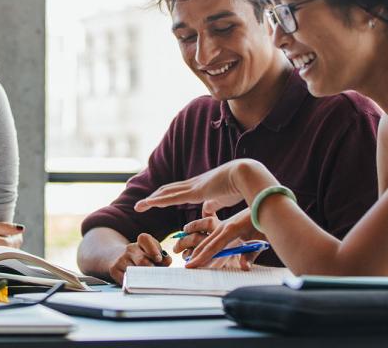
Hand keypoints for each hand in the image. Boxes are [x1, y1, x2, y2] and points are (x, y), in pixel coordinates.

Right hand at [0, 221, 23, 257]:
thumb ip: (6, 227)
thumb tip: (21, 229)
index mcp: (5, 245)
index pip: (19, 238)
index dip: (13, 231)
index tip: (3, 228)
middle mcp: (3, 255)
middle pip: (14, 245)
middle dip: (9, 238)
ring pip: (8, 251)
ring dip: (4, 244)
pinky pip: (0, 255)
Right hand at [108, 233, 170, 284]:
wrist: (118, 258)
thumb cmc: (142, 258)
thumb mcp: (153, 254)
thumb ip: (163, 257)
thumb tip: (167, 260)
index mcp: (141, 242)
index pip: (145, 239)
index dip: (153, 249)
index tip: (158, 259)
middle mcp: (130, 248)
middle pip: (142, 260)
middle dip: (151, 270)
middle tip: (156, 276)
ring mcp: (121, 259)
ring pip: (134, 271)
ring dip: (143, 278)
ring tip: (149, 281)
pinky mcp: (114, 269)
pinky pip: (126, 279)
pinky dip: (133, 283)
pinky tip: (138, 283)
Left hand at [134, 159, 274, 213]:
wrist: (248, 175)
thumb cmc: (241, 186)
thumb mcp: (223, 198)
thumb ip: (213, 204)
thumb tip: (206, 211)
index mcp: (201, 186)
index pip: (179, 191)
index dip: (166, 196)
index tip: (156, 201)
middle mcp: (194, 184)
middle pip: (168, 190)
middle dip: (154, 197)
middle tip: (142, 204)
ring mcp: (193, 187)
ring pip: (166, 193)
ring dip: (151, 200)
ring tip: (139, 206)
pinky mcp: (195, 192)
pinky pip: (172, 197)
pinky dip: (159, 201)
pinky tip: (149, 203)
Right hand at [181, 206, 263, 269]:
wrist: (266, 204)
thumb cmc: (264, 223)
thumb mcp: (261, 239)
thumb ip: (251, 255)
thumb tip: (244, 268)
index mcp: (231, 230)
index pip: (212, 247)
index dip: (201, 258)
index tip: (190, 265)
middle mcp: (224, 226)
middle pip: (206, 243)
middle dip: (195, 255)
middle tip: (186, 266)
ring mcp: (224, 224)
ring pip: (208, 239)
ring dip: (198, 249)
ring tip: (188, 258)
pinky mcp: (226, 224)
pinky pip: (213, 235)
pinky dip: (205, 243)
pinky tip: (200, 248)